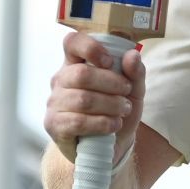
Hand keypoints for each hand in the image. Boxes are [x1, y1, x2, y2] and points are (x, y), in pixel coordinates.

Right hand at [43, 31, 144, 163]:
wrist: (108, 146)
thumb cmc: (117, 111)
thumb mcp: (133, 90)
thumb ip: (135, 72)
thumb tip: (132, 55)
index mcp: (76, 63)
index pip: (72, 42)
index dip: (90, 48)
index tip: (109, 61)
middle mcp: (61, 79)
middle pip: (81, 74)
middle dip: (111, 84)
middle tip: (126, 92)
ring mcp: (55, 102)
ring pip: (83, 99)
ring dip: (111, 105)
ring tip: (123, 111)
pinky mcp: (54, 124)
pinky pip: (78, 121)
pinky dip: (102, 123)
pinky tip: (113, 125)